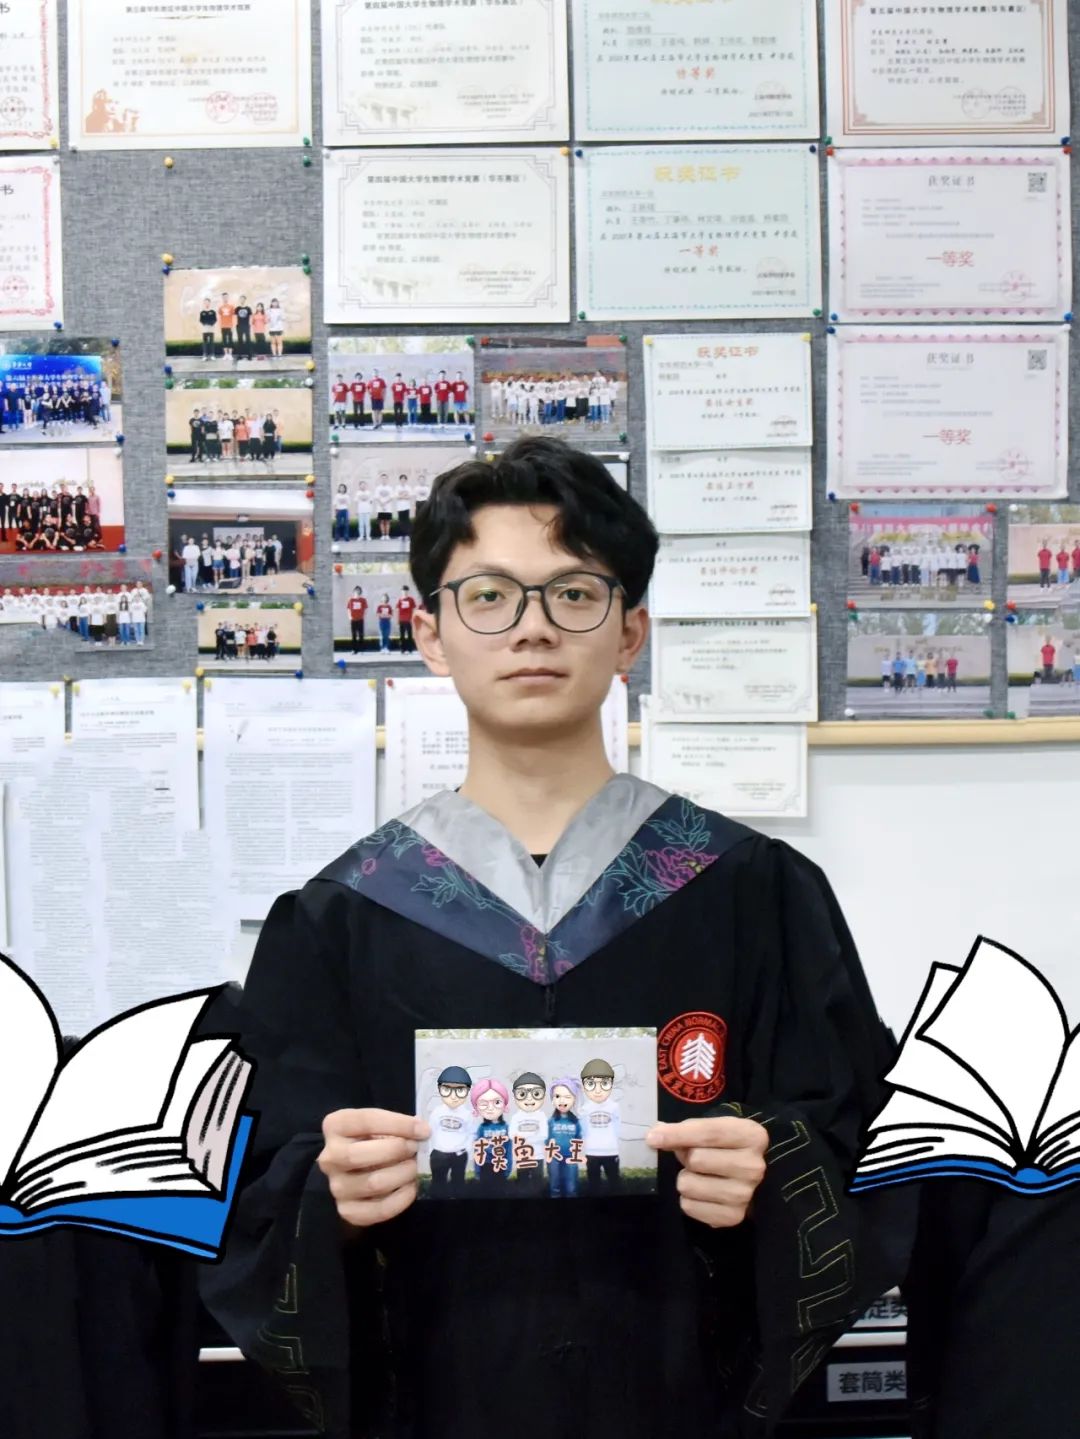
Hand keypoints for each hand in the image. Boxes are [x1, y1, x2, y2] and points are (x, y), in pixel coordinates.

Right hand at [318, 1107, 431, 1228]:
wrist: (361, 1168)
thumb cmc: (375, 1139)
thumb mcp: (381, 1123)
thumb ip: (397, 1125)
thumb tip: (422, 1131)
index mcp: (335, 1126)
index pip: (366, 1121)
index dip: (398, 1125)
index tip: (423, 1130)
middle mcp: (329, 1157)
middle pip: (358, 1155)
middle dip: (395, 1151)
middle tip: (416, 1149)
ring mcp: (336, 1186)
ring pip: (372, 1183)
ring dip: (401, 1174)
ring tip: (415, 1168)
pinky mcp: (347, 1210)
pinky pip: (376, 1209)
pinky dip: (400, 1200)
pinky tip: (411, 1188)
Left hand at [646, 1116, 767, 1228]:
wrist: (744, 1177)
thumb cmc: (724, 1146)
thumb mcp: (711, 1129)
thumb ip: (685, 1130)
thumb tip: (655, 1136)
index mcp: (752, 1136)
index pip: (709, 1133)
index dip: (677, 1134)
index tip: (652, 1138)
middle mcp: (754, 1166)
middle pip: (696, 1159)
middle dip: (686, 1157)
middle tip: (693, 1158)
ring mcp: (745, 1194)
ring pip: (689, 1185)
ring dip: (686, 1179)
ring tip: (699, 1176)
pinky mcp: (733, 1217)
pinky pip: (689, 1207)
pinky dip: (688, 1200)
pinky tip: (701, 1194)